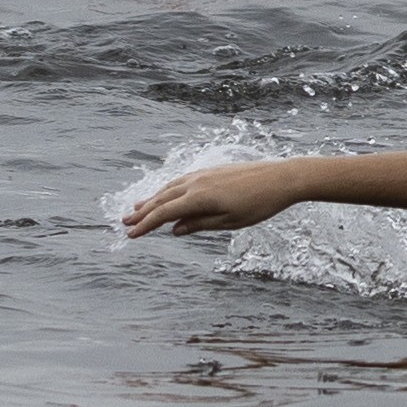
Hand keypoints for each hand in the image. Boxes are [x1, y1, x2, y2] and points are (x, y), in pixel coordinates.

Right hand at [120, 162, 312, 237]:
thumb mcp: (230, 222)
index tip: (130, 235)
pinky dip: (168, 190)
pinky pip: (181, 181)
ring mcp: (203, 174)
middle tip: (124, 222)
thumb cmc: (259, 204)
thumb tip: (175, 230)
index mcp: (199, 197)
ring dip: (152, 199)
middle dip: (142, 211)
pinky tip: (166, 195)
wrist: (281, 178)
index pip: (164, 213)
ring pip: (170, 188)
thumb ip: (200, 225)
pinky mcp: (211, 171)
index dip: (145, 225)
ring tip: (137, 207)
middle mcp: (196, 182)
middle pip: (162, 198)